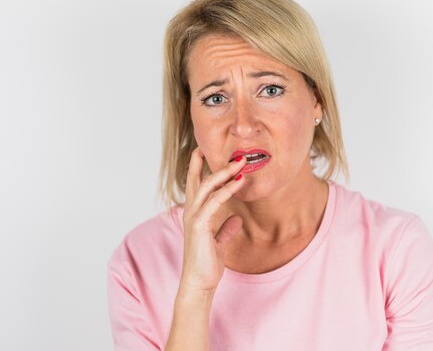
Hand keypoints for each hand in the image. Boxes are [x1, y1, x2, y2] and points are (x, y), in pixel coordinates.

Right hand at [178, 146, 246, 293]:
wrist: (200, 282)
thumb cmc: (207, 263)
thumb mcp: (219, 242)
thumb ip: (225, 229)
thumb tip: (236, 219)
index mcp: (195, 214)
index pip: (195, 185)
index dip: (198, 167)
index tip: (203, 150)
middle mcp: (191, 212)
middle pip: (198, 179)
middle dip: (210, 162)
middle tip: (228, 150)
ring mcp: (194, 217)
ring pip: (208, 186)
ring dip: (225, 172)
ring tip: (240, 162)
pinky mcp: (199, 225)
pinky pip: (214, 201)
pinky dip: (227, 190)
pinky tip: (239, 182)